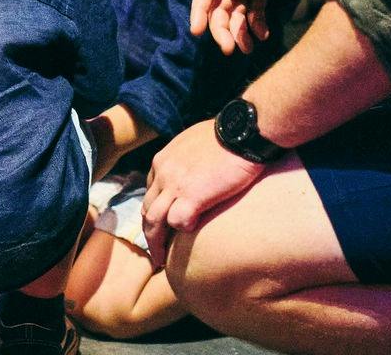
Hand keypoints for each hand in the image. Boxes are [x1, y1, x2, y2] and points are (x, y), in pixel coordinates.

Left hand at [140, 119, 263, 267]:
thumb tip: (196, 167)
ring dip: (156, 242)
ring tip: (161, 259)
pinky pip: (177, 222)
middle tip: (156, 251)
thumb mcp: (196, 141)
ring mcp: (175, 184)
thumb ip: (188, 157)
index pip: (151, 192)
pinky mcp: (192, 195)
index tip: (162, 223)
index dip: (155, 210)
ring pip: (154, 221)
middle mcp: (163, 172)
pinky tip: (193, 231)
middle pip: (147, 209)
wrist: (242, 131)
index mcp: (163, 160)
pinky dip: (182, 230)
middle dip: (150, 232)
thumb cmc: (228, 134)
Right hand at [189, 0, 307, 53]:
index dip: (198, 11)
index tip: (196, 31)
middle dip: (221, 29)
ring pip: (235, 14)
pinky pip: (254, 11)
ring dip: (238, 32)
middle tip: (229, 49)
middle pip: (218, 8)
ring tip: (248, 49)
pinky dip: (256, 24)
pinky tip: (263, 35)